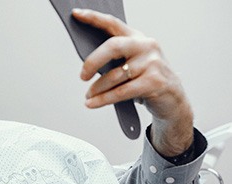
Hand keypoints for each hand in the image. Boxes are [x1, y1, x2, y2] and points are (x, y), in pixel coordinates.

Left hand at [72, 8, 192, 155]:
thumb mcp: (132, 64)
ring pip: (114, 75)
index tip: (76, 14)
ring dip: (97, 89)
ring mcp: (152, 63)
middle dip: (93, 61)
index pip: (113, 23)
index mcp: (137, 38)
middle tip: (82, 76)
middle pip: (113, 46)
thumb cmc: (146, 80)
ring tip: (88, 96)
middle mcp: (146, 46)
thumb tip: (86, 65)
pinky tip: (92, 103)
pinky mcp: (154, 82)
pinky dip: (103, 99)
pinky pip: (121, 91)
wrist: (174, 100)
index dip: (93, 18)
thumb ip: (114, 59)